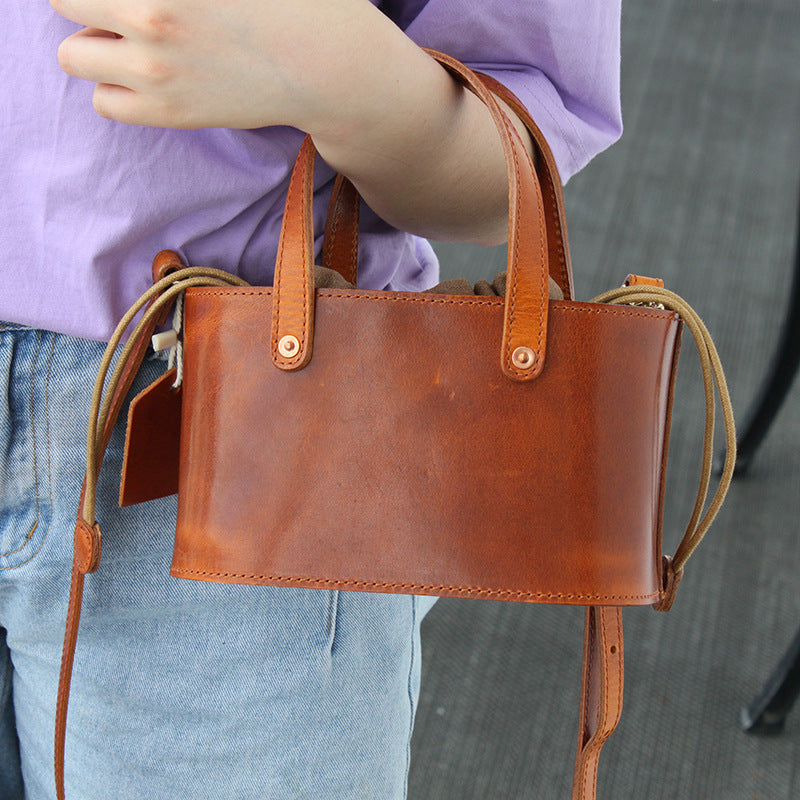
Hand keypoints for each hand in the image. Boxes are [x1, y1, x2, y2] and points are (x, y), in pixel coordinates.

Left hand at [51, 0, 381, 129]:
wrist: (319, 62)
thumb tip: (150, 3)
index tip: (123, 4)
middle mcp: (147, 9)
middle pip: (64, 0)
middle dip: (90, 5)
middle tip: (126, 13)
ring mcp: (153, 65)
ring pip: (71, 56)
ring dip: (94, 48)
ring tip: (133, 48)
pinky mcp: (167, 110)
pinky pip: (103, 102)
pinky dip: (115, 90)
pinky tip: (147, 80)